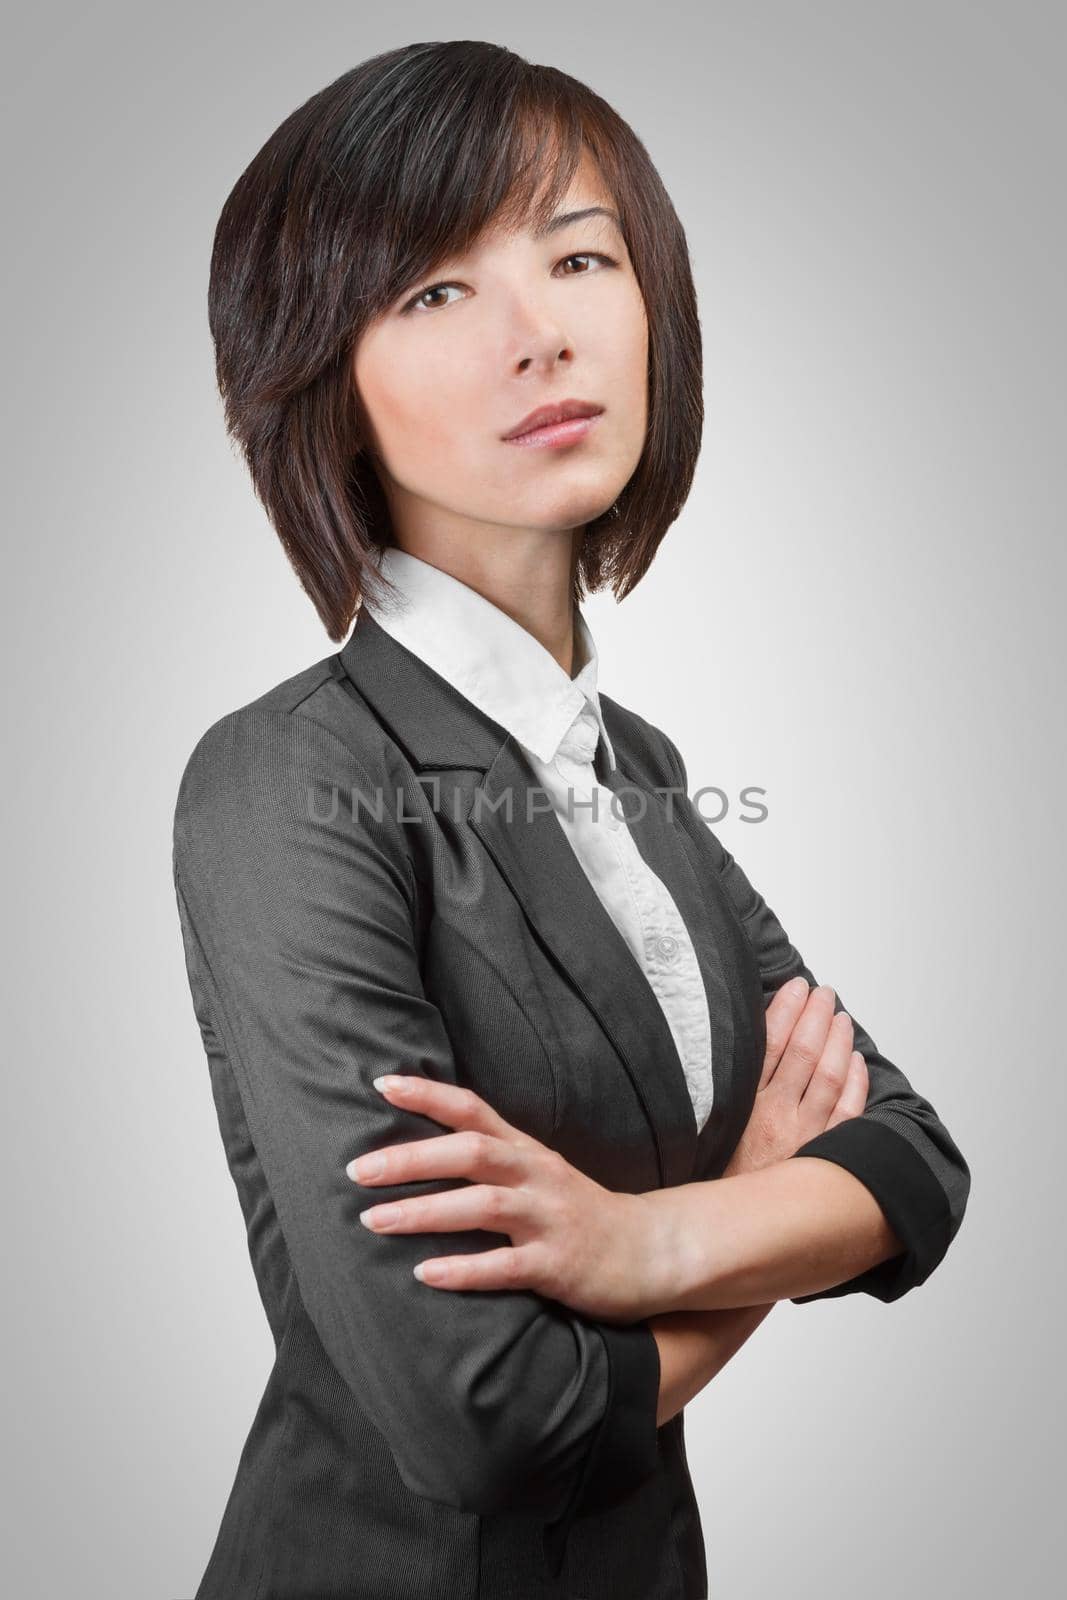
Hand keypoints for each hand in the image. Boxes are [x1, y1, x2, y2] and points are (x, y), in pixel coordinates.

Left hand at [347, 1074, 660, 1321]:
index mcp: (525, 1151)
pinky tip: (425, 1274)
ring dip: (425, 1211)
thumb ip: (490, 1160)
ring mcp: (550, 1218)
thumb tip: (416, 1153)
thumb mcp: (538, 1174)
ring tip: (374, 1220)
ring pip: (483, 1205)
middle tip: (357, 1169)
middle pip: (471, 1152)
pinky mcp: (561, 1265)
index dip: (427, 1095)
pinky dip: (464, 1269)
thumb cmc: (579, 1214)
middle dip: (410, 1158)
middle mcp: (536, 1175)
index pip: (472, 1109)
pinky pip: (507, 1266)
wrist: (653, 1251)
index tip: (381, 1085)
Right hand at [723, 979, 867, 1176]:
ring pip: (829, 1076)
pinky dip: (856, 1082)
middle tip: (823, 993)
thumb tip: (739, 1048)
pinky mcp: (824, 1155)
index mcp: (745, 1105)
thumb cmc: (721, 1178)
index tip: (795, 988)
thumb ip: (727, 1090)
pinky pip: (849, 1112)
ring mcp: (805, 1135)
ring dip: (838, 1041)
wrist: (734, 1229)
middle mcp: (776, 1116)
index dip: (786, 1010)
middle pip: (803, 1052)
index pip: (770, 1043)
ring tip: (842, 1018)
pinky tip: (857, 1062)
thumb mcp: (711, 1129)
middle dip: (816, 1015)